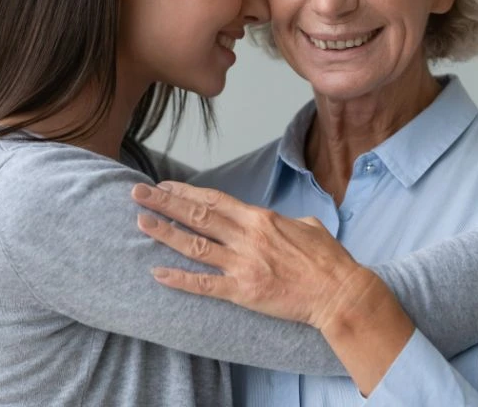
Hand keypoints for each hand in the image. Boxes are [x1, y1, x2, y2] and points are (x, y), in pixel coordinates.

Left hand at [132, 181, 375, 330]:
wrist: (340, 292)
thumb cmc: (328, 259)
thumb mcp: (308, 226)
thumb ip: (285, 221)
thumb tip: (277, 221)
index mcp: (260, 218)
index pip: (215, 199)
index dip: (186, 191)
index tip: (164, 186)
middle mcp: (248, 236)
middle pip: (198, 215)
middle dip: (165, 203)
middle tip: (137, 194)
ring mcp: (244, 264)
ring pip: (195, 245)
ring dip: (165, 233)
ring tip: (140, 222)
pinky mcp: (244, 292)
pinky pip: (204, 284)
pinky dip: (179, 279)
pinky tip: (157, 273)